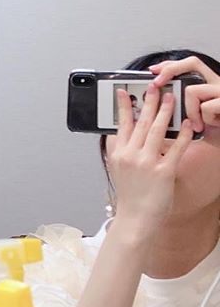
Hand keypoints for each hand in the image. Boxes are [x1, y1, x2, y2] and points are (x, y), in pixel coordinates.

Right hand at [106, 87, 193, 247]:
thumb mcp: (117, 169)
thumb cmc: (129, 196)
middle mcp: (131, 155)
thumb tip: (119, 132)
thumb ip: (118, 149)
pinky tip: (188, 125)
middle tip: (155, 87)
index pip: (121, 123)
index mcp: (119, 153)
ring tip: (172, 98)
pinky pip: (176, 148)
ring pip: (158, 130)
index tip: (124, 91)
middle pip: (141, 122)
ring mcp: (147, 162)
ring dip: (166, 112)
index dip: (123, 105)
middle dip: (149, 102)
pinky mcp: (164, 171)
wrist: (135, 219)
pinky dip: (183, 135)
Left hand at [149, 56, 219, 133]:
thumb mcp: (191, 114)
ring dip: (190, 110)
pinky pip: (206, 107)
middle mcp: (217, 82)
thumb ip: (178, 100)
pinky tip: (210, 125)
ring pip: (192, 90)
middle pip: (193, 63)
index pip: (189, 63)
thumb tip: (151, 93)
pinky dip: (204, 119)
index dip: (170, 63)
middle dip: (170, 70)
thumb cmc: (209, 131)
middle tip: (157, 85)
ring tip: (196, 124)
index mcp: (208, 83)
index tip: (152, 70)